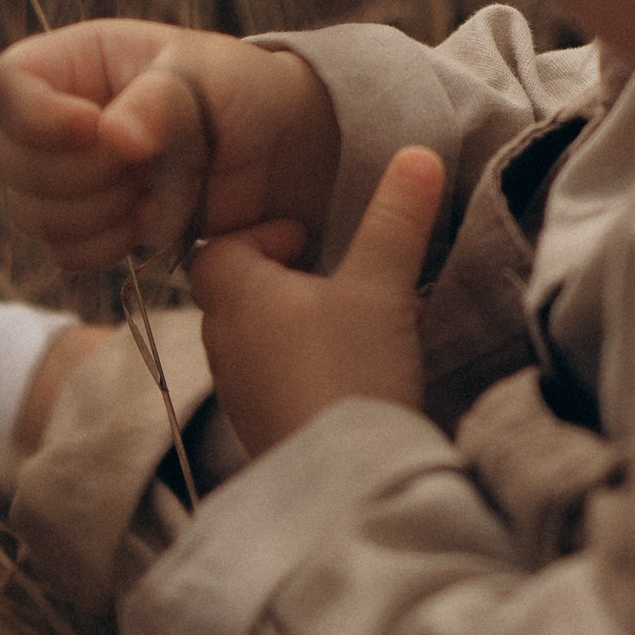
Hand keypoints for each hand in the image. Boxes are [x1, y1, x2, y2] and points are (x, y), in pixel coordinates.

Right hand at [0, 21, 339, 271]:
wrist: (274, 152)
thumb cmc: (238, 92)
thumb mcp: (210, 78)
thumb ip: (160, 103)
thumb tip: (113, 138)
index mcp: (73, 63)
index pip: (5, 87)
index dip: (36, 118)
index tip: (95, 130)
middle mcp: (53, 119)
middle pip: (12, 164)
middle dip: (88, 174)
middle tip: (151, 160)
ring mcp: (63, 177)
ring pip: (32, 216)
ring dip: (101, 213)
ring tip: (156, 187)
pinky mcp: (84, 227)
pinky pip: (64, 253)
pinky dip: (109, 246)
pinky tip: (150, 220)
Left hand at [189, 146, 445, 457]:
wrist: (345, 481)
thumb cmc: (348, 371)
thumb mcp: (381, 285)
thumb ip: (397, 219)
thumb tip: (417, 153)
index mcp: (236, 297)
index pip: (216, 249)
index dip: (259, 234)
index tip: (308, 239)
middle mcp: (226, 345)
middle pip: (239, 294)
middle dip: (286, 278)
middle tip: (337, 276)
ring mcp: (243, 394)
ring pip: (262, 340)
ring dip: (303, 325)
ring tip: (359, 323)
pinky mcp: (268, 431)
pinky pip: (280, 382)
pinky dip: (312, 367)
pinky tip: (361, 372)